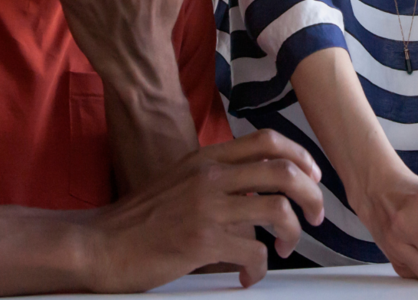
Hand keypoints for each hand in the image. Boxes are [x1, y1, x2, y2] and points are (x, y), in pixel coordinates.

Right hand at [81, 130, 325, 290]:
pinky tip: (248, 276)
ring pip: (278, 210)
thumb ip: (216, 177)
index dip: (300, 156)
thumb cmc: (139, 219)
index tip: (313, 176)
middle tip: (316, 215)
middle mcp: (211, 176)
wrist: (101, 244)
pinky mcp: (203, 241)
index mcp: (207, 159)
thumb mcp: (180, 180)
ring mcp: (208, 207)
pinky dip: (259, 269)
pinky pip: (254, 252)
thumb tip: (255, 190)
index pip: (268, 141)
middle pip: (284, 172)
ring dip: (293, 233)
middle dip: (312, 195)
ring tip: (283, 248)